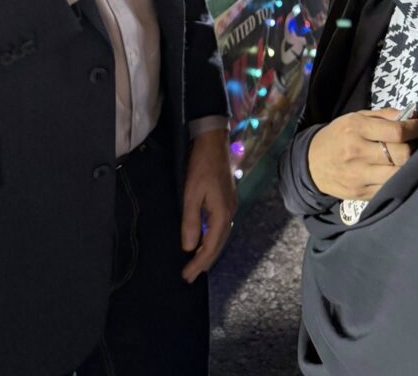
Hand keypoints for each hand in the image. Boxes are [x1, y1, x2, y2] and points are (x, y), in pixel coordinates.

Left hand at [181, 129, 237, 283]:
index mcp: (222, 214)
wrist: (213, 142)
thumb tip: (189, 247)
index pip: (211, 246)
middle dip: (205, 261)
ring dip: (209, 251)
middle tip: (190, 276)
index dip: (199, 263)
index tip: (186, 276)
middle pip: (219, 244)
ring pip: (221, 236)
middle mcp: (230, 213)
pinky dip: (212, 238)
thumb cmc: (200, 167)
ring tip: (197, 263)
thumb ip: (190, 222)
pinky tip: (205, 240)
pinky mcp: (228, 200)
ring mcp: (231, 206)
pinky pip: (221, 226)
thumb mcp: (191, 194)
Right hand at [307, 108, 417, 199]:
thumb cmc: (337, 136)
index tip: (417, 127)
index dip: (414, 129)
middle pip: (401, 154)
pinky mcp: (361, 194)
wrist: (311, 164)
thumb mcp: (354, 117)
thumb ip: (382, 115)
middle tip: (413, 143)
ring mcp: (359, 176)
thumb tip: (409, 116)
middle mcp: (357, 153)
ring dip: (407, 165)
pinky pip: (389, 188)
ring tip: (406, 158)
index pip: (396, 132)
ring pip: (398, 174)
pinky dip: (396, 179)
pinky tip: (394, 171)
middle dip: (413, 147)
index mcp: (356, 129)